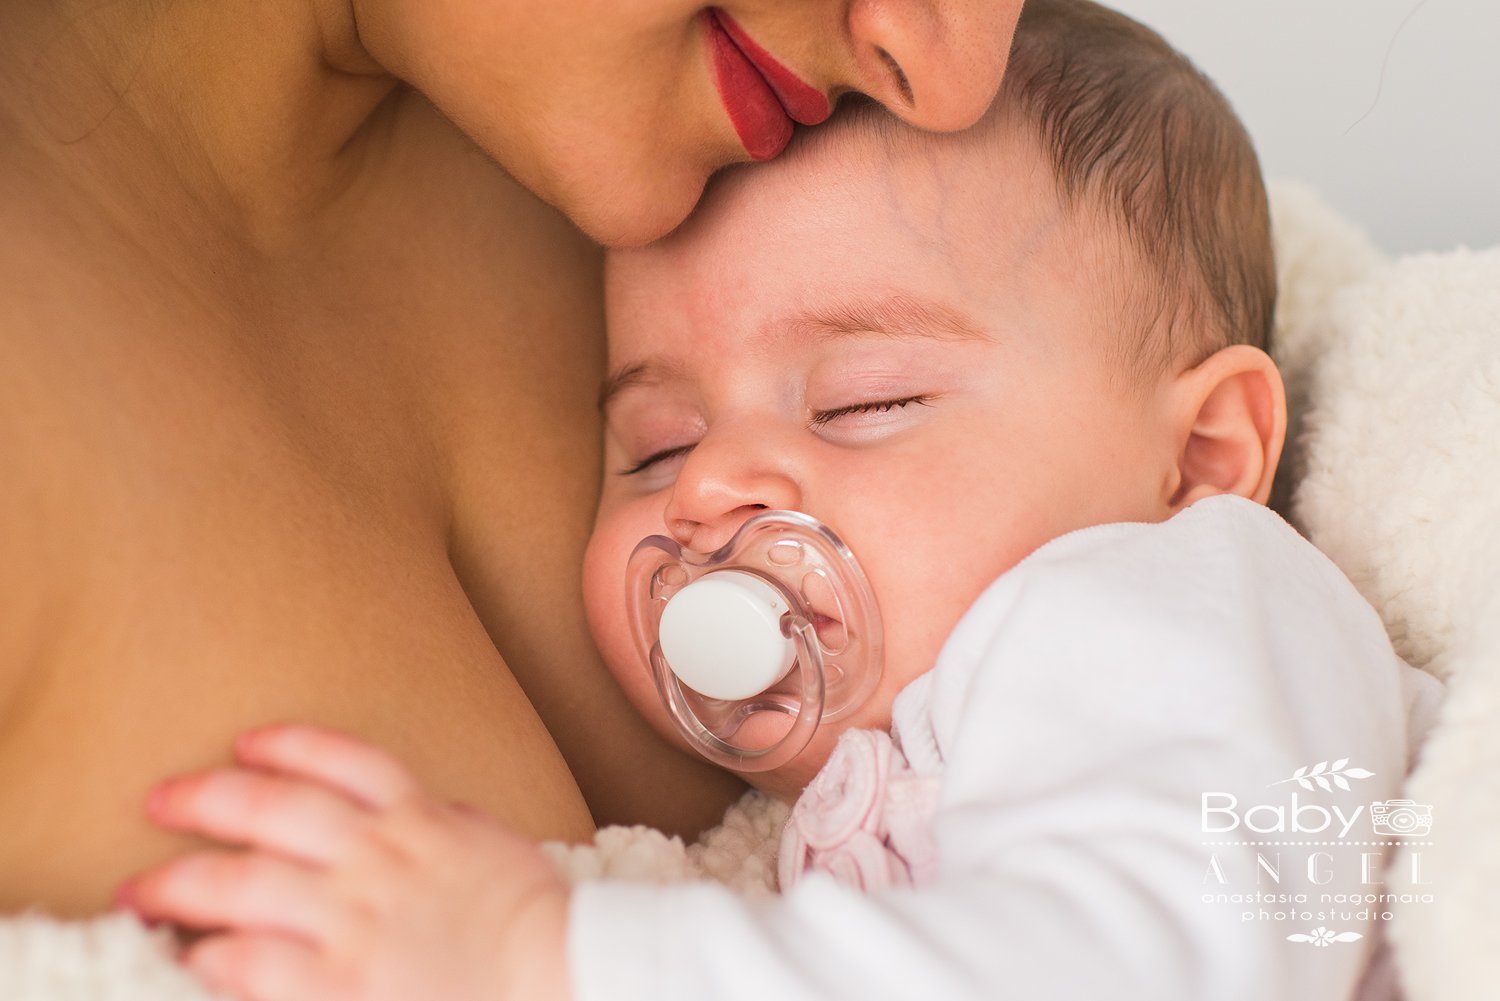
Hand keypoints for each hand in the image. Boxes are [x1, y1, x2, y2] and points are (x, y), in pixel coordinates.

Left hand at [118, 724, 571, 1000]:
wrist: (558, 970)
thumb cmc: (532, 915)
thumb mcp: (490, 844)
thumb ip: (445, 823)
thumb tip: (422, 810)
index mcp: (419, 820)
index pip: (344, 760)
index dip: (288, 744)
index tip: (246, 743)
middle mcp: (377, 857)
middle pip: (273, 809)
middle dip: (206, 799)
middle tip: (160, 800)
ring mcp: (355, 918)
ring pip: (245, 883)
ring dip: (182, 883)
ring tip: (140, 891)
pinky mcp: (341, 981)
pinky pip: (253, 963)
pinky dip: (211, 957)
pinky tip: (186, 956)